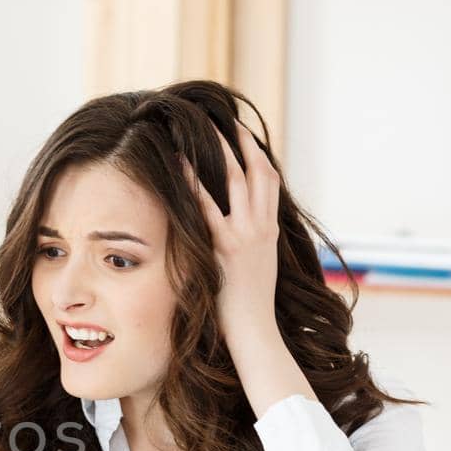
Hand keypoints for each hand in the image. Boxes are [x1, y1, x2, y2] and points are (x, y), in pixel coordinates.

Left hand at [180, 118, 281, 340]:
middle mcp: (262, 227)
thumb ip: (250, 245)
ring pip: (236, 180)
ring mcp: (245, 236)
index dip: (257, 153)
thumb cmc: (251, 307)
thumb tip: (239, 235)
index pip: (269, 180)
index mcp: (270, 230)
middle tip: (224, 118)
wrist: (255, 333)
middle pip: (256, 171)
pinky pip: (207, 209)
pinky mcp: (225, 248)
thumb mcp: (258, 268)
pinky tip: (180, 165)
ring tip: (201, 129)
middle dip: (241, 142)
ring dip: (220, 151)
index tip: (244, 133)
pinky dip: (194, 184)